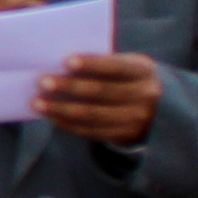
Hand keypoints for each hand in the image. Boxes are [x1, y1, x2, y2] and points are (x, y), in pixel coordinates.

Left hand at [30, 52, 162, 147]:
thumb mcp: (128, 66)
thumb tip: (60, 64)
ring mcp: (136, 119)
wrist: (160, 108)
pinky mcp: (124, 135)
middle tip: (42, 82)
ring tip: (37, 103)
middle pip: (101, 92)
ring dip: (61, 109)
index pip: (117, 66)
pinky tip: (50, 117)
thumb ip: (104, 64)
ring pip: (93, 114)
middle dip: (69, 87)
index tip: (66, 61)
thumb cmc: (129, 78)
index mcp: (144, 72)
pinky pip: (91, 131)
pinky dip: (67, 124)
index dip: (92, 64)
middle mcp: (145, 96)